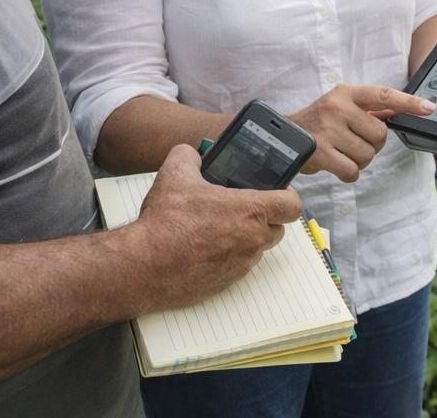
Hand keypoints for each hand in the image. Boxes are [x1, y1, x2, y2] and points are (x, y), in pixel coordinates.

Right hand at [131, 144, 302, 306]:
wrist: (144, 266)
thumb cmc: (164, 223)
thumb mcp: (175, 173)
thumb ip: (190, 155)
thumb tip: (194, 153)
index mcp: (250, 211)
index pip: (292, 205)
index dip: (286, 195)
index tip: (275, 191)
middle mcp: (253, 240)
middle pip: (278, 228)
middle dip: (265, 217)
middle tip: (243, 207)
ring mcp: (242, 264)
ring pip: (258, 248)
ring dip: (247, 237)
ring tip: (221, 225)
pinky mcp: (228, 282)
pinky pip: (239, 266)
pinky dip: (230, 256)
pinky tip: (207, 246)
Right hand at [288, 85, 435, 181]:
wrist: (280, 137)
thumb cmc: (317, 123)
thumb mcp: (340, 106)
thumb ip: (369, 109)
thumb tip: (401, 110)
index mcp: (346, 93)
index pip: (383, 95)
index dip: (409, 102)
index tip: (430, 108)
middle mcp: (338, 108)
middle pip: (380, 135)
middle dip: (372, 144)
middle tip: (353, 142)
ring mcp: (328, 130)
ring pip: (367, 155)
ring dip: (359, 160)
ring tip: (342, 152)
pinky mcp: (321, 153)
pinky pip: (353, 171)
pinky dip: (349, 173)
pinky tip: (336, 164)